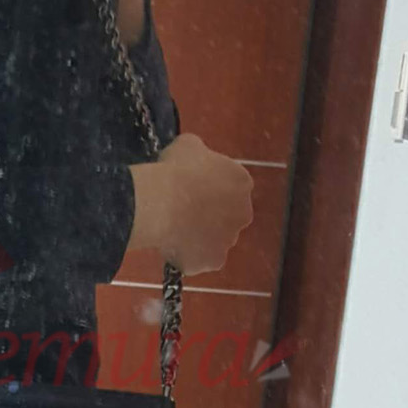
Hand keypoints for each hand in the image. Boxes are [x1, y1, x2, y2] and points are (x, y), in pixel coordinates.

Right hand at [129, 134, 253, 275]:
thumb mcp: (188, 145)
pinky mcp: (214, 261)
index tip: (191, 189)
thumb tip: (193, 157)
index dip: (208, 189)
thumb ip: (199, 154)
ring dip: (198, 237)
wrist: (164, 202)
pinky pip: (199, 259)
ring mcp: (229, 240)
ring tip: (172, 229)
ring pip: (213, 240)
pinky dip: (187, 256)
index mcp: (241, 182)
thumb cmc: (176, 169)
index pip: (230, 187)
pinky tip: (170, 245)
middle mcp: (243, 213)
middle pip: (226, 217)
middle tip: (182, 211)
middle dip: (208, 216)